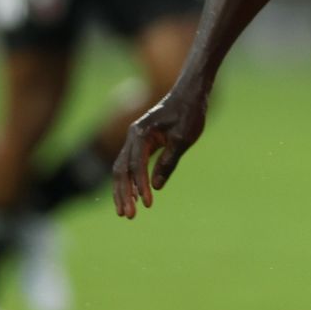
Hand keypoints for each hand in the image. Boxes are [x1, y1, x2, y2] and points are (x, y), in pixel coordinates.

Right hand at [112, 86, 207, 217]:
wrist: (190, 93)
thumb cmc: (189, 113)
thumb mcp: (182, 139)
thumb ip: (168, 162)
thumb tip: (156, 187)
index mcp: (141, 133)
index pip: (136, 165)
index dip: (140, 186)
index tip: (147, 204)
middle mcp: (132, 136)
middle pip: (121, 169)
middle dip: (123, 194)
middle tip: (128, 216)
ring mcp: (134, 139)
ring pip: (121, 168)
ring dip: (123, 191)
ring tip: (125, 213)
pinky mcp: (140, 142)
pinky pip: (129, 165)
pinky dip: (129, 181)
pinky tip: (133, 196)